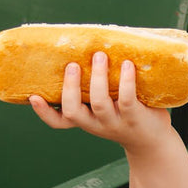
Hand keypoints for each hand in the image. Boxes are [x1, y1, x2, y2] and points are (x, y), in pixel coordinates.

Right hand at [28, 51, 170, 152]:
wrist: (154, 142)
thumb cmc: (128, 116)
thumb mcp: (108, 106)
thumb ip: (96, 87)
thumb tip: (91, 45)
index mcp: (86, 120)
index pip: (59, 121)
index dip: (44, 112)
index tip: (33, 96)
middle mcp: (96, 124)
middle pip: (73, 111)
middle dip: (70, 87)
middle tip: (72, 65)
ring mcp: (115, 123)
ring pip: (99, 103)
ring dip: (97, 78)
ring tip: (99, 56)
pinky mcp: (135, 119)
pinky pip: (127, 99)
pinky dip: (126, 81)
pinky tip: (127, 64)